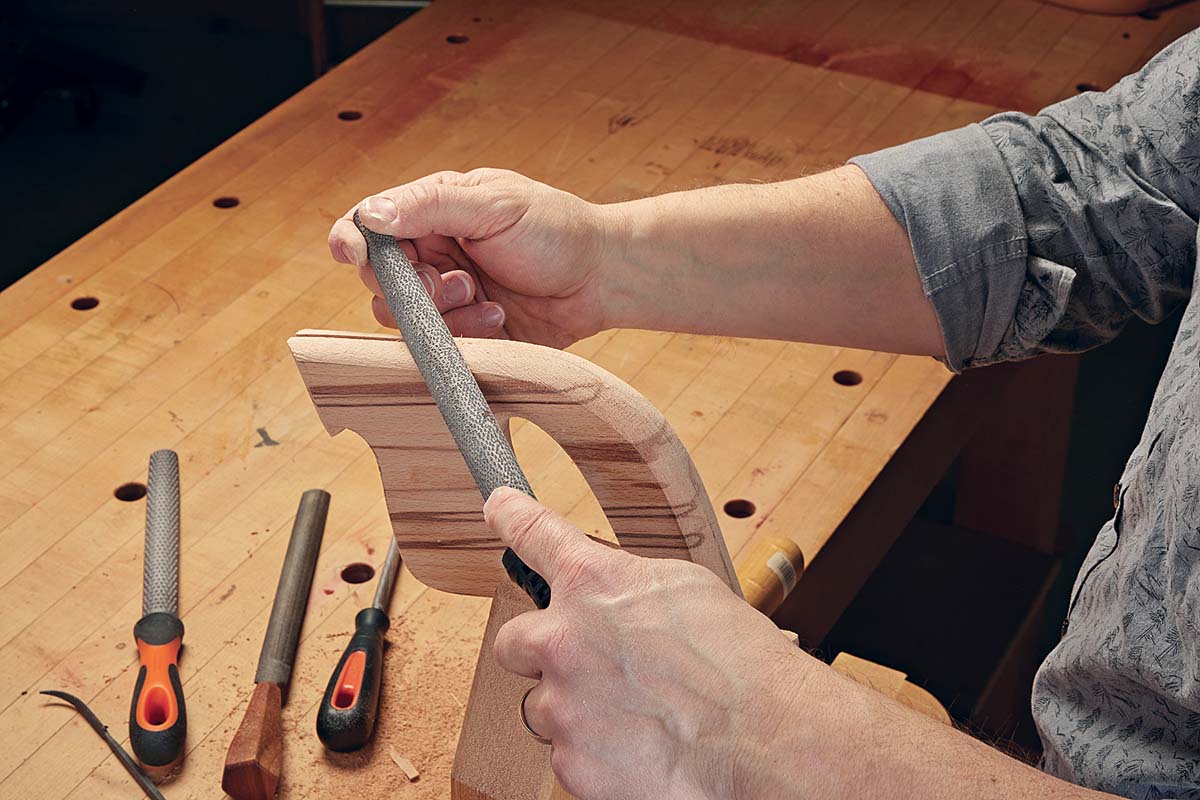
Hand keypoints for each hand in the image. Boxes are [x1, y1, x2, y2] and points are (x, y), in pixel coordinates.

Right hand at [328, 168, 617, 348]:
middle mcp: (433, 254)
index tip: (355, 256)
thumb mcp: (494, 205)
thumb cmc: (555, 229)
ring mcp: (448, 297)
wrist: (603, 278)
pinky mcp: (468, 333)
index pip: (369, 226)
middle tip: (445, 284)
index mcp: (432, 212)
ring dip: (441, 314)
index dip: (353, 242)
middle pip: (380, 280)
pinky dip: (466, 336)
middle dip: (408, 288)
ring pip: (406, 320)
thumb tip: (371, 216)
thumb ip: (431, 206)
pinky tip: (500, 319)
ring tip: (484, 299)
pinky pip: (441, 346)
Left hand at [483, 487, 811, 799]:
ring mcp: (563, 706)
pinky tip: (642, 748)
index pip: (533, 533)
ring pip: (544, 706)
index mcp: (593, 583)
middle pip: (514, 642)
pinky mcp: (572, 764)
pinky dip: (596, 754)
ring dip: (577, 708)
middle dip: (542, 652)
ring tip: (637, 716)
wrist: (767, 737)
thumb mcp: (685, 589)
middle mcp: (563, 640)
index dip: (510, 515)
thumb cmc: (741, 662)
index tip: (499, 506)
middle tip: (589, 664)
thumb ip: (627, 585)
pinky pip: (568, 754)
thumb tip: (607, 593)